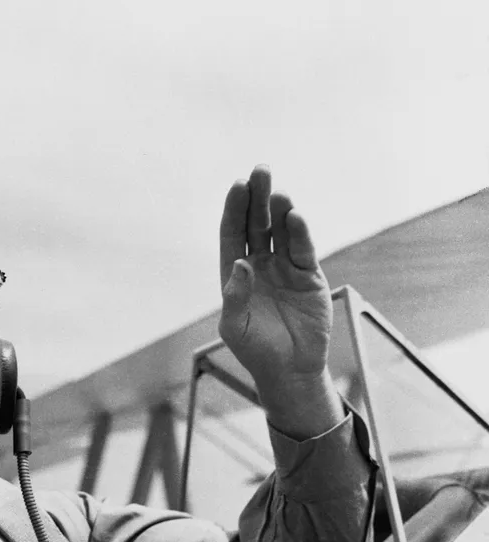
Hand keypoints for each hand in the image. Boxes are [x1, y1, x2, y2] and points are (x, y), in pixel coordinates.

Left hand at [218, 165, 341, 438]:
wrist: (289, 370)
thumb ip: (234, 295)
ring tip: (278, 193)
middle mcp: (260, 264)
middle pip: (257, 223)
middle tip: (260, 171)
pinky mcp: (308, 275)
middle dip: (257, 198)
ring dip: (279, 210)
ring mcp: (285, 267)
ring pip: (281, 231)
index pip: (232, 234)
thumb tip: (240, 264)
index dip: (234, 209)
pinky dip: (300, 232)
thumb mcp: (234, 326)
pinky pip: (303, 248)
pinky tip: (295, 217)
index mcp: (236, 273)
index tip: (236, 186)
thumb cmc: (255, 350)